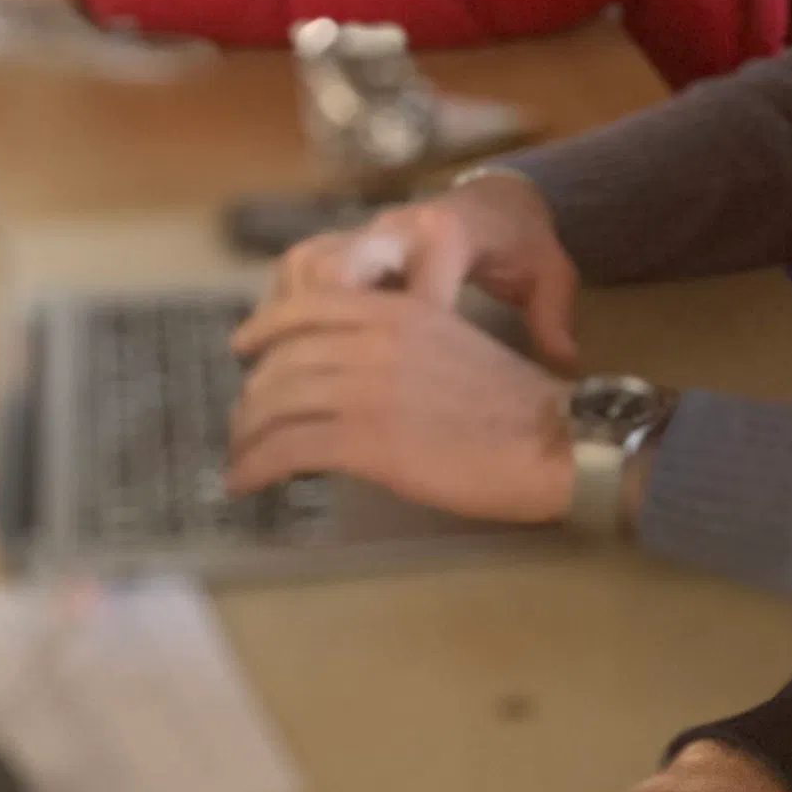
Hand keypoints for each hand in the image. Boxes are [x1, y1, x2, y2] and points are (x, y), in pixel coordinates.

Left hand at [224, 286, 571, 521]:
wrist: (551, 440)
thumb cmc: (514, 404)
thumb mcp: (451, 345)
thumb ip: (399, 345)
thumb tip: (355, 375)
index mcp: (396, 311)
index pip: (305, 309)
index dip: (264, 330)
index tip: (244, 350)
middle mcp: (372, 341)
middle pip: (281, 361)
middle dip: (252, 396)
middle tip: (244, 424)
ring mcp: (366, 390)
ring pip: (274, 404)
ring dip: (246, 436)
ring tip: (241, 460)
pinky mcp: (367, 440)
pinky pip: (287, 448)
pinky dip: (255, 466)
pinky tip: (247, 482)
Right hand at [258, 166, 581, 370]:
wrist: (499, 201)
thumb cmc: (521, 243)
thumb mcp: (549, 274)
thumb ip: (553, 316)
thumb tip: (563, 360)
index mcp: (448, 235)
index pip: (413, 292)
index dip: (401, 340)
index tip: (394, 388)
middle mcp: (396, 227)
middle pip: (334, 268)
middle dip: (318, 323)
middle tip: (306, 379)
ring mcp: (364, 233)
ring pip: (305, 265)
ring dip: (290, 316)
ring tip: (280, 371)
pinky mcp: (346, 242)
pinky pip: (299, 269)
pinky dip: (287, 307)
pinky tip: (284, 353)